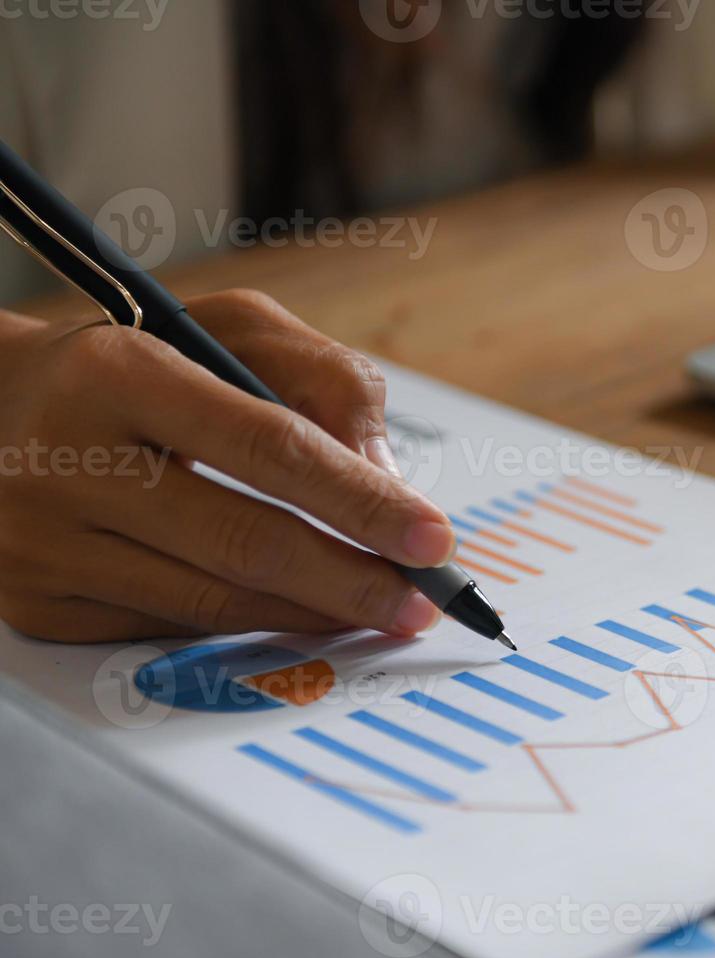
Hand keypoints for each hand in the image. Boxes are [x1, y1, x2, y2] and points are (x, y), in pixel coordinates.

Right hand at [0, 290, 456, 642]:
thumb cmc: (132, 363)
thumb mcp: (226, 329)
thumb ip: (323, 381)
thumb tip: (386, 480)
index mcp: (118, 372)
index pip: (269, 449)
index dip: (361, 500)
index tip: (432, 537)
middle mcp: (66, 460)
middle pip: (246, 542)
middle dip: (354, 579)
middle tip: (422, 599)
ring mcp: (42, 542)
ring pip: (212, 601)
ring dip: (315, 613)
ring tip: (382, 611)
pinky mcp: (36, 602)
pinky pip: (170, 628)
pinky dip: (252, 627)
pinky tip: (304, 616)